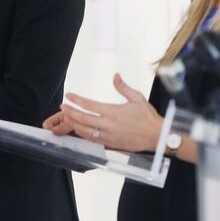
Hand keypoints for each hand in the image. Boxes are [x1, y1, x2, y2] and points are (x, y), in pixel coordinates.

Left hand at [44, 74, 162, 152]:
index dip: (77, 100)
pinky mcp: (110, 144)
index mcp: (113, 112)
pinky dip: (83, 134)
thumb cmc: (148, 117)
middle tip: (63, 106)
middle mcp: (108, 125)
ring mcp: (108, 136)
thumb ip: (123, 87)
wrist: (156, 136)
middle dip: (70, 112)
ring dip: (74, 124)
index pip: (89, 105)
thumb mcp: (137, 98)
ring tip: (66, 118)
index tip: (69, 96)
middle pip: (83, 119)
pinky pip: (92, 140)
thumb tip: (115, 76)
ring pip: (85, 131)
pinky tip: (79, 130)